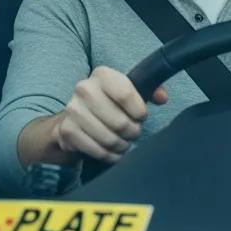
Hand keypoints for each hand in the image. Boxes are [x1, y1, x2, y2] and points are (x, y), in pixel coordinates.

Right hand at [54, 66, 168, 163]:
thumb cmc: (110, 103)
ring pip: (110, 139)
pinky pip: (97, 151)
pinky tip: (111, 151)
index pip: (125, 94)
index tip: (140, 116)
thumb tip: (162, 97)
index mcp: (102, 75)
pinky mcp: (68, 130)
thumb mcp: (129, 92)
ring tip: (123, 142)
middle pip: (120, 122)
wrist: (77, 116)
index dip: (139, 111)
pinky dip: (109, 155)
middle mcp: (84, 88)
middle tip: (132, 132)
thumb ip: (150, 90)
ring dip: (121, 145)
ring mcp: (73, 109)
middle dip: (132, 132)